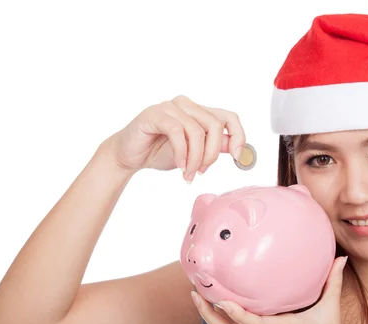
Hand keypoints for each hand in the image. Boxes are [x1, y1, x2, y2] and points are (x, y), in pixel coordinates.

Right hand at [101, 95, 245, 181]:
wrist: (128, 156)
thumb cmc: (160, 152)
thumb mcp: (194, 153)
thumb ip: (213, 148)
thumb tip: (236, 149)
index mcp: (199, 112)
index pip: (229, 117)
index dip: (238, 136)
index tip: (237, 157)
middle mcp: (186, 105)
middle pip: (215, 125)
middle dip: (211, 154)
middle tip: (201, 172)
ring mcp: (170, 107)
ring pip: (197, 131)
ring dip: (195, 159)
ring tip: (188, 174)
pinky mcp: (155, 114)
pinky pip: (177, 132)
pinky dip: (181, 153)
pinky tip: (178, 165)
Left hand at [191, 256, 349, 323]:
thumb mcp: (331, 312)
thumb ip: (333, 284)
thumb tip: (340, 259)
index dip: (234, 313)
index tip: (219, 299)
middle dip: (208, 314)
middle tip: (195, 293)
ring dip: (213, 317)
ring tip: (201, 297)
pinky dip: (227, 322)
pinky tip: (222, 308)